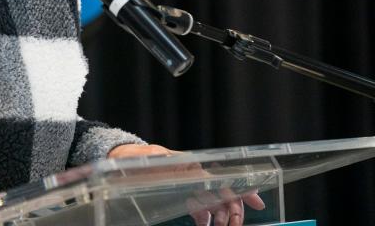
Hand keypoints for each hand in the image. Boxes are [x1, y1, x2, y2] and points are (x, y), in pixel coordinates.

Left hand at [108, 143, 265, 225]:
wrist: (120, 161)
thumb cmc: (134, 158)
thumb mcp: (149, 160)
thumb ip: (164, 163)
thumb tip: (179, 164)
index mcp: (191, 165)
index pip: (222, 178)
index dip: (241, 190)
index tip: (258, 202)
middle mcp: (194, 175)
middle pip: (222, 194)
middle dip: (233, 211)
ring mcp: (189, 186)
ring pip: (213, 204)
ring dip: (220, 218)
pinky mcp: (181, 195)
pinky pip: (200, 209)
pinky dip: (205, 219)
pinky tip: (205, 225)